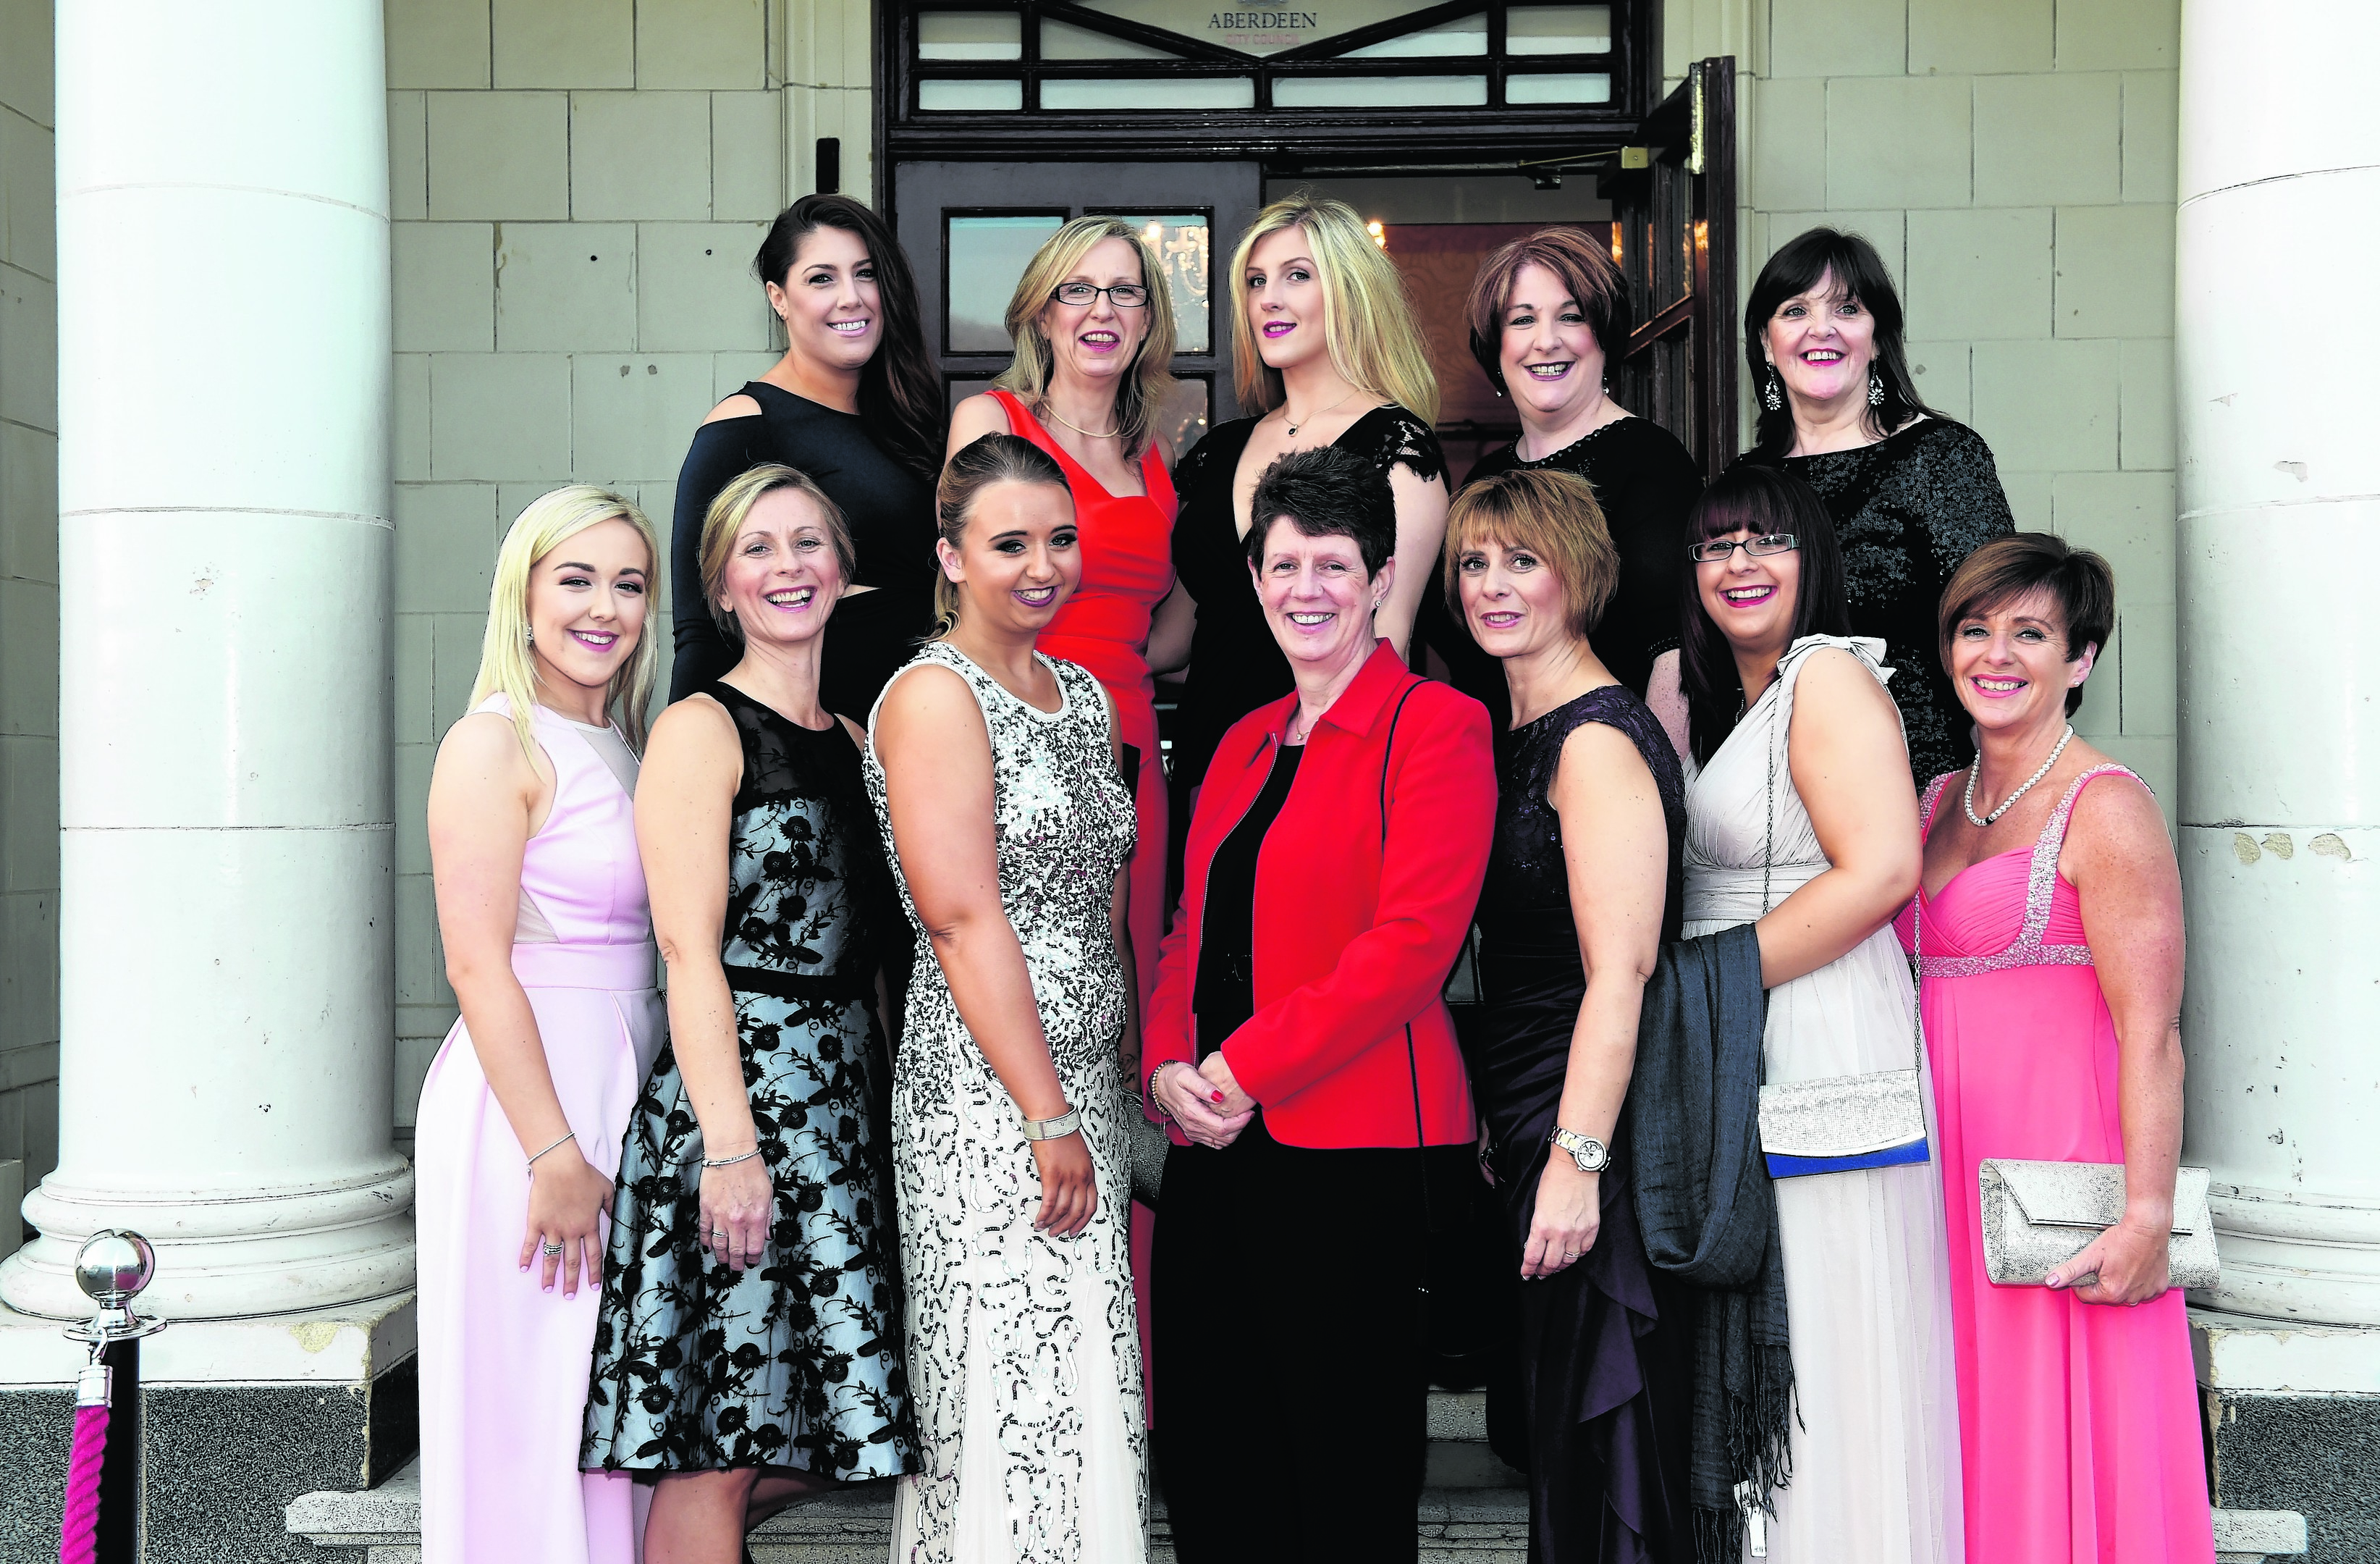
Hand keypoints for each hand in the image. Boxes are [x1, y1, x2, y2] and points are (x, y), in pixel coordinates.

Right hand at [520, 1144, 614, 1297]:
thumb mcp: (607, 1190)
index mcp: (589, 1225)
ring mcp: (552, 1229)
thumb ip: (612, 1207)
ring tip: (548, 1289)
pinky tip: (523, 1268)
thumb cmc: (584, 1175)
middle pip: (573, 1262)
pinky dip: (526, 1257)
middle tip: (569, 1296)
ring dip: (550, 1275)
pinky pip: (530, 1244)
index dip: (594, 1272)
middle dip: (572, 1281)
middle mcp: (572, 1231)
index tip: (593, 1287)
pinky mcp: (536, 1222)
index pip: (594, 1255)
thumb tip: (617, 1219)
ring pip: (552, 1257)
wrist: (561, 1166)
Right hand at [697, 1150, 774, 1271]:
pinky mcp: (706, 1209)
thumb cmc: (751, 1169)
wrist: (731, 1154)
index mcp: (756, 1217)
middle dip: (737, 1264)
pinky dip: (706, 1242)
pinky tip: (708, 1247)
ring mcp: (720, 1216)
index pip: (755, 1248)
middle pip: (736, 1251)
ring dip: (722, 1258)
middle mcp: (738, 1220)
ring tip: (723, 1263)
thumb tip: (766, 1235)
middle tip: (737, 1269)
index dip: (754, 1259)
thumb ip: (768, 1217)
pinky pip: (705, 1231)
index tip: (752, 1262)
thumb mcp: (768, 1194)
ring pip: (719, 1246)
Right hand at [1030, 1131, 1097, 1237]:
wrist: (1053, 1120)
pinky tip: (1038, 1220)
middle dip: (1067, 1226)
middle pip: (1077, 1211)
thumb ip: (1078, 1172)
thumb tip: (1071, 1187)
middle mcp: (1081, 1178)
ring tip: (1044, 1228)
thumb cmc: (1063, 1133)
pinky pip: (1049, 1202)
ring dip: (1053, 1223)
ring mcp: (1067, 1178)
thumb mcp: (1079, 1155)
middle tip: (1057, 1233)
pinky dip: (1044, 1214)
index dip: (1083, 1221)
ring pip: (1063, 1209)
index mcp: (1089, 1174)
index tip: (1074, 1230)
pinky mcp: (1052, 1175)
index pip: (1091, 1205)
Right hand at [1153, 1060, 1253, 1149]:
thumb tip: (1218, 1096)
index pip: (1222, 1128)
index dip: (1239, 1123)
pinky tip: (1229, 1124)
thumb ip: (1203, 1086)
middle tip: (1247, 1114)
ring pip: (1220, 1143)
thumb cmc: (1174, 1078)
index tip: (1248, 1113)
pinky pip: (1213, 1143)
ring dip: (1234, 1133)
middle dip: (1240, 1128)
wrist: (1161, 1085)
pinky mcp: (1193, 1133)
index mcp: (1192, 1113)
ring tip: (1240, 1118)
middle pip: (1223, 1138)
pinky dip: (1225, 1137)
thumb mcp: (1187, 1075)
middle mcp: (1192, 1126)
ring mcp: (1192, 1131)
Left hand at [1520, 1156, 1600, 1280]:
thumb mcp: (1537, 1206)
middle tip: (1539, 1274)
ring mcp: (1578, 1232)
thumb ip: (1537, 1228)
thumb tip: (1536, 1244)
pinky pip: (1584, 1251)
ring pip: (1568, 1261)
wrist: (1575, 1167)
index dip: (1528, 1269)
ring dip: (1560, 1267)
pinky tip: (1571, 1256)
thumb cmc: (1553, 1181)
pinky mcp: (1592, 1229)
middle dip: (1543, 1271)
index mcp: (1541, 1226)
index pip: (1533, 1256)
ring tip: (1554, 1267)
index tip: (1526, 1274)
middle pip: (1551, 1263)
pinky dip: (1577, 1256)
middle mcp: (1560, 1233)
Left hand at [2048, 1217, 2171, 1306]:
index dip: (2081, 1283)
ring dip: (2121, 1283)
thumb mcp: (2090, 1255)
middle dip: (2102, 1282)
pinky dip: (2139, 1282)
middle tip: (2105, 1263)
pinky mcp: (2160, 1285)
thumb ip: (2069, 1270)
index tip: (2086, 1269)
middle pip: (2107, 1295)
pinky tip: (2135, 1267)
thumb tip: (2050, 1282)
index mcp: (2112, 1293)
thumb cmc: (2121, 1239)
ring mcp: (2148, 1293)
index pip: (2087, 1296)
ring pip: (2127, 1294)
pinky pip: (2145, 1290)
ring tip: (2121, 1264)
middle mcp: (2132, 1297)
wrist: (2148, 1228)